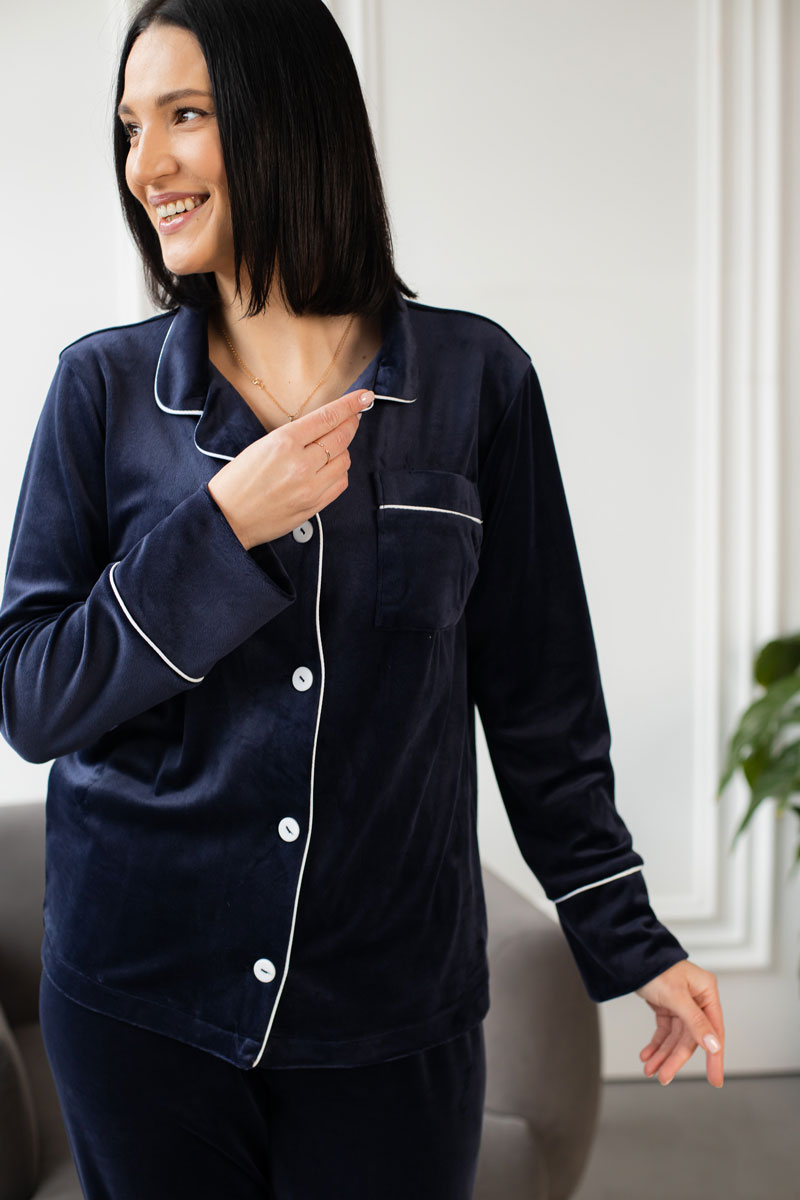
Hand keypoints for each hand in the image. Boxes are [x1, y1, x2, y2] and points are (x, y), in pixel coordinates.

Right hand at [208, 388, 373, 548]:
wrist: (227, 518)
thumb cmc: (238, 480)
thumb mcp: (261, 446)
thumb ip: (294, 437)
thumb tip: (323, 427)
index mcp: (283, 442)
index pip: (327, 417)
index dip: (350, 405)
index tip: (365, 396)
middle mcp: (300, 464)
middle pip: (341, 437)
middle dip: (351, 424)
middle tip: (354, 418)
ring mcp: (310, 487)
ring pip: (345, 461)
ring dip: (343, 450)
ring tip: (331, 448)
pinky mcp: (314, 505)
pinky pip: (340, 483)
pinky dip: (340, 472)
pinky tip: (330, 468)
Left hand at [635, 959, 724, 1087]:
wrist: (630, 955)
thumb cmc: (655, 967)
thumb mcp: (676, 995)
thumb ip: (695, 1021)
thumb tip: (714, 1045)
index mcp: (706, 992)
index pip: (714, 1031)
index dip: (714, 1058)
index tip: (715, 1080)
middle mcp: (697, 999)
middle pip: (690, 1038)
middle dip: (674, 1058)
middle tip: (664, 1077)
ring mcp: (682, 1004)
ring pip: (675, 1037)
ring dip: (662, 1054)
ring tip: (650, 1069)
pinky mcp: (667, 1007)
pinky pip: (664, 1031)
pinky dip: (656, 1044)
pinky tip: (647, 1056)